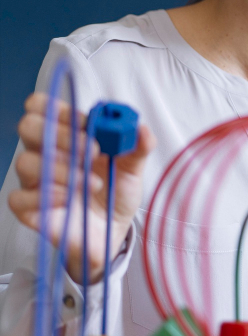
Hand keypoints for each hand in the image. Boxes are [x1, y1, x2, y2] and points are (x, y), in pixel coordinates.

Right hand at [10, 93, 154, 283]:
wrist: (114, 228)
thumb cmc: (116, 191)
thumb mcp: (133, 168)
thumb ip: (138, 147)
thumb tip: (142, 130)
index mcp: (67, 135)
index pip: (43, 107)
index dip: (59, 108)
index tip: (85, 122)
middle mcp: (46, 153)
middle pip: (29, 126)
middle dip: (63, 135)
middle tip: (93, 151)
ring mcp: (35, 180)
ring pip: (25, 161)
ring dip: (63, 170)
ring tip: (93, 183)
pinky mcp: (30, 209)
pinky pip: (18, 198)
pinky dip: (46, 196)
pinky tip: (68, 200)